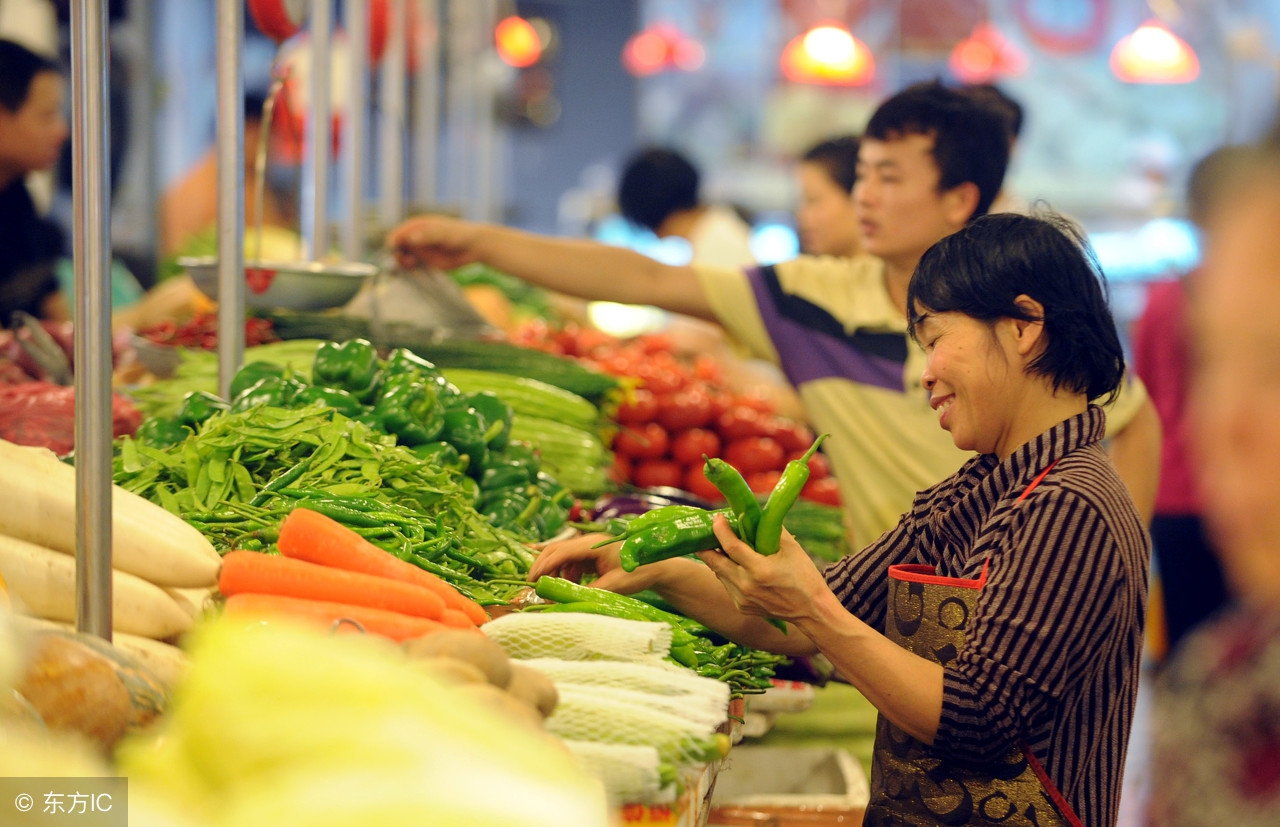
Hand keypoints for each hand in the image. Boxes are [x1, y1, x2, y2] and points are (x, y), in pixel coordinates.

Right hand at [386, 215, 482, 270]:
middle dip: (396, 254)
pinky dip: (410, 270)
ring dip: (402, 263)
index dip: (394, 241)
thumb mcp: (444, 233)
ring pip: (402, 258)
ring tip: (411, 264)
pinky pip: (412, 267)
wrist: (473, 247)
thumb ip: (428, 236)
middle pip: (397, 247)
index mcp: (417, 226)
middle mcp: (415, 238)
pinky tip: (415, 270)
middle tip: (404, 259)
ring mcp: (419, 250)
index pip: (398, 233)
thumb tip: (411, 238)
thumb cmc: (459, 235)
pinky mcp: (425, 262)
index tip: (394, 248)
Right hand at [528, 532, 665, 593]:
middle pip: (558, 550)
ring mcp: (591, 549)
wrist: (658, 567)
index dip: (544, 565)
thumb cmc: (639, 572)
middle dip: (544, 566)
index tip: (532, 579)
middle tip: (533, 585)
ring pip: (564, 558)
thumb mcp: (614, 586)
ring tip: (553, 592)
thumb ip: (589, 592)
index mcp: (593, 545)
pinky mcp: (594, 556)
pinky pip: (573, 563)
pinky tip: (570, 588)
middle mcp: (589, 543)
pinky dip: (567, 575)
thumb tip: (566, 601)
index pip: (562, 552)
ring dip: (556, 573)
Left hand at [697, 514, 828, 622]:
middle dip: (704, 545)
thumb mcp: (792, 549)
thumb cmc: (804, 576)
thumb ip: (771, 531)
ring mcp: (742, 599)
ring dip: (716, 559)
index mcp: (760, 570)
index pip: (730, 546)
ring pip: (718, 573)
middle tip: (703, 532)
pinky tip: (734, 564)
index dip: (720, 529)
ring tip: (719, 545)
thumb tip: (755, 515)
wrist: (811, 610)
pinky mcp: (741, 607)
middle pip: (714, 562)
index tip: (717, 518)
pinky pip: (727, 584)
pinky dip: (727, 572)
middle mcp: (747, 586)